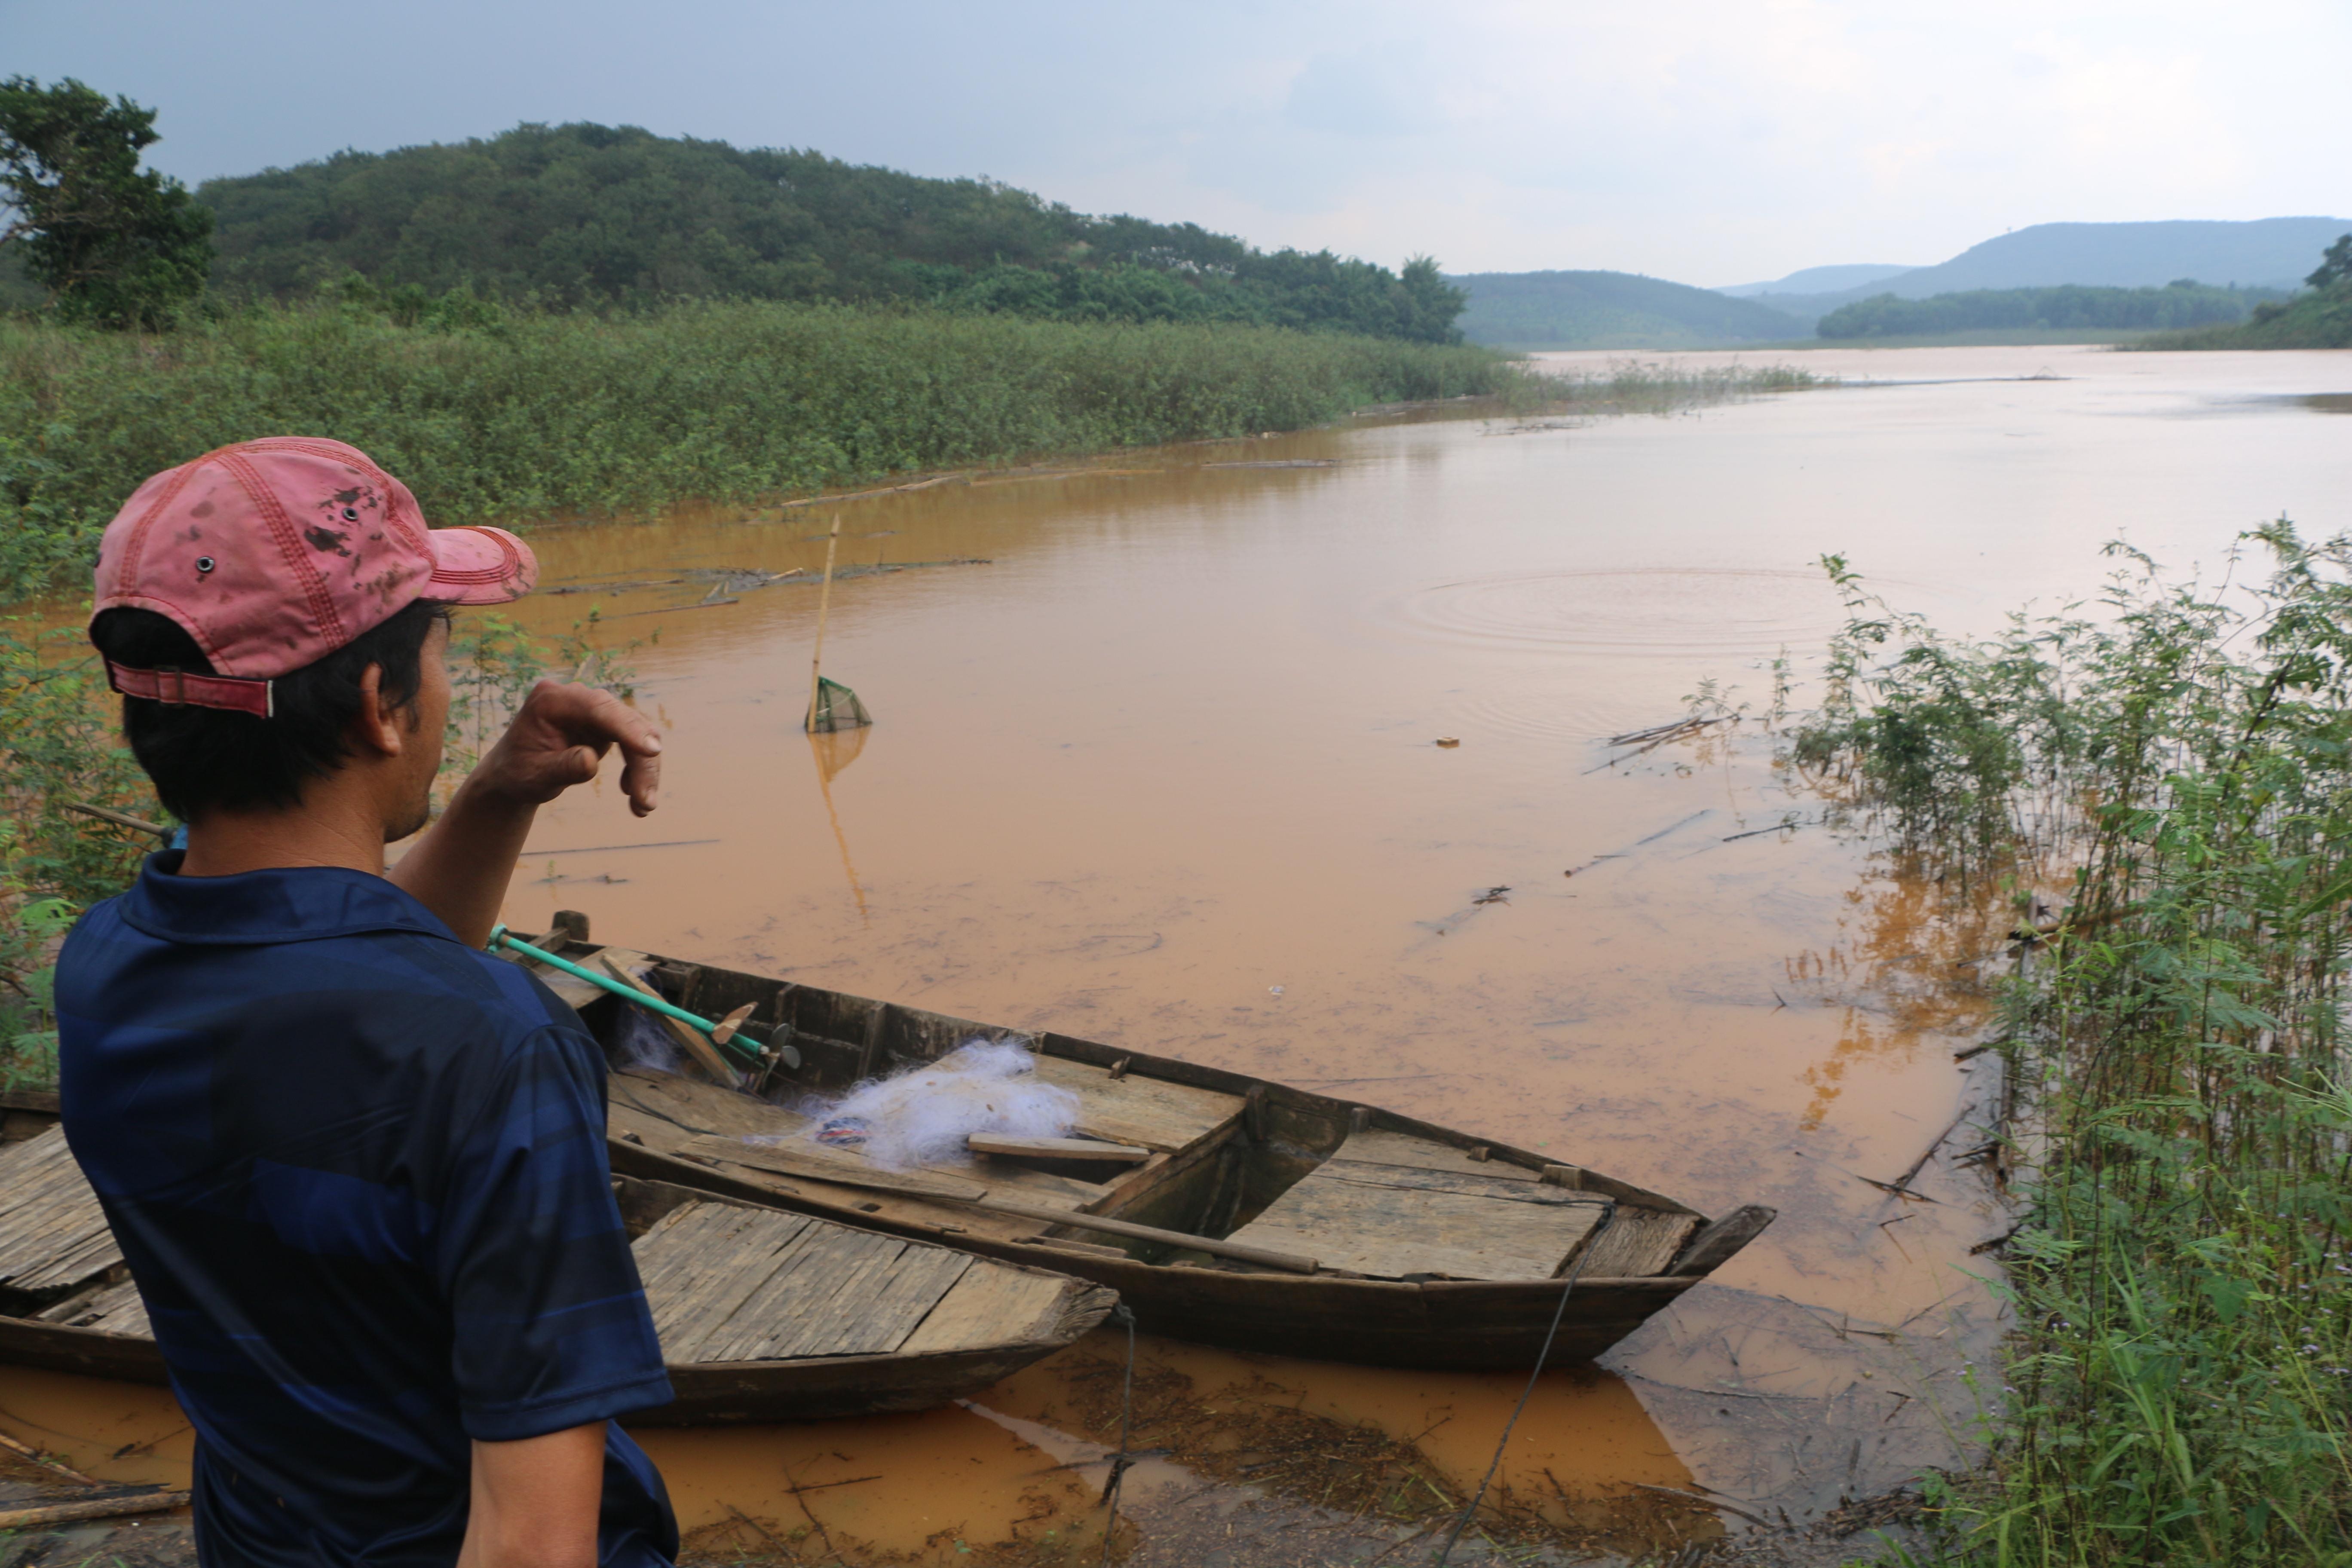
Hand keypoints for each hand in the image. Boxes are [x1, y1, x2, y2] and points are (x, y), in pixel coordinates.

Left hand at [473, 680, 662, 816]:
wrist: (513, 775)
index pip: (597, 707)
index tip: (652, 750)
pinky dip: (638, 767)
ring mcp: (592, 710)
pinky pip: (634, 741)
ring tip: (643, 807)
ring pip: (637, 731)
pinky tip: (631, 793)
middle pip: (624, 721)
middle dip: (641, 761)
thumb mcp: (535, 776)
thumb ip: (562, 767)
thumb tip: (590, 761)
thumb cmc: (519, 774)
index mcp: (551, 700)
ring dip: (645, 768)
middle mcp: (576, 697)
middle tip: (646, 803)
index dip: (627, 727)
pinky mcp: (605, 724)